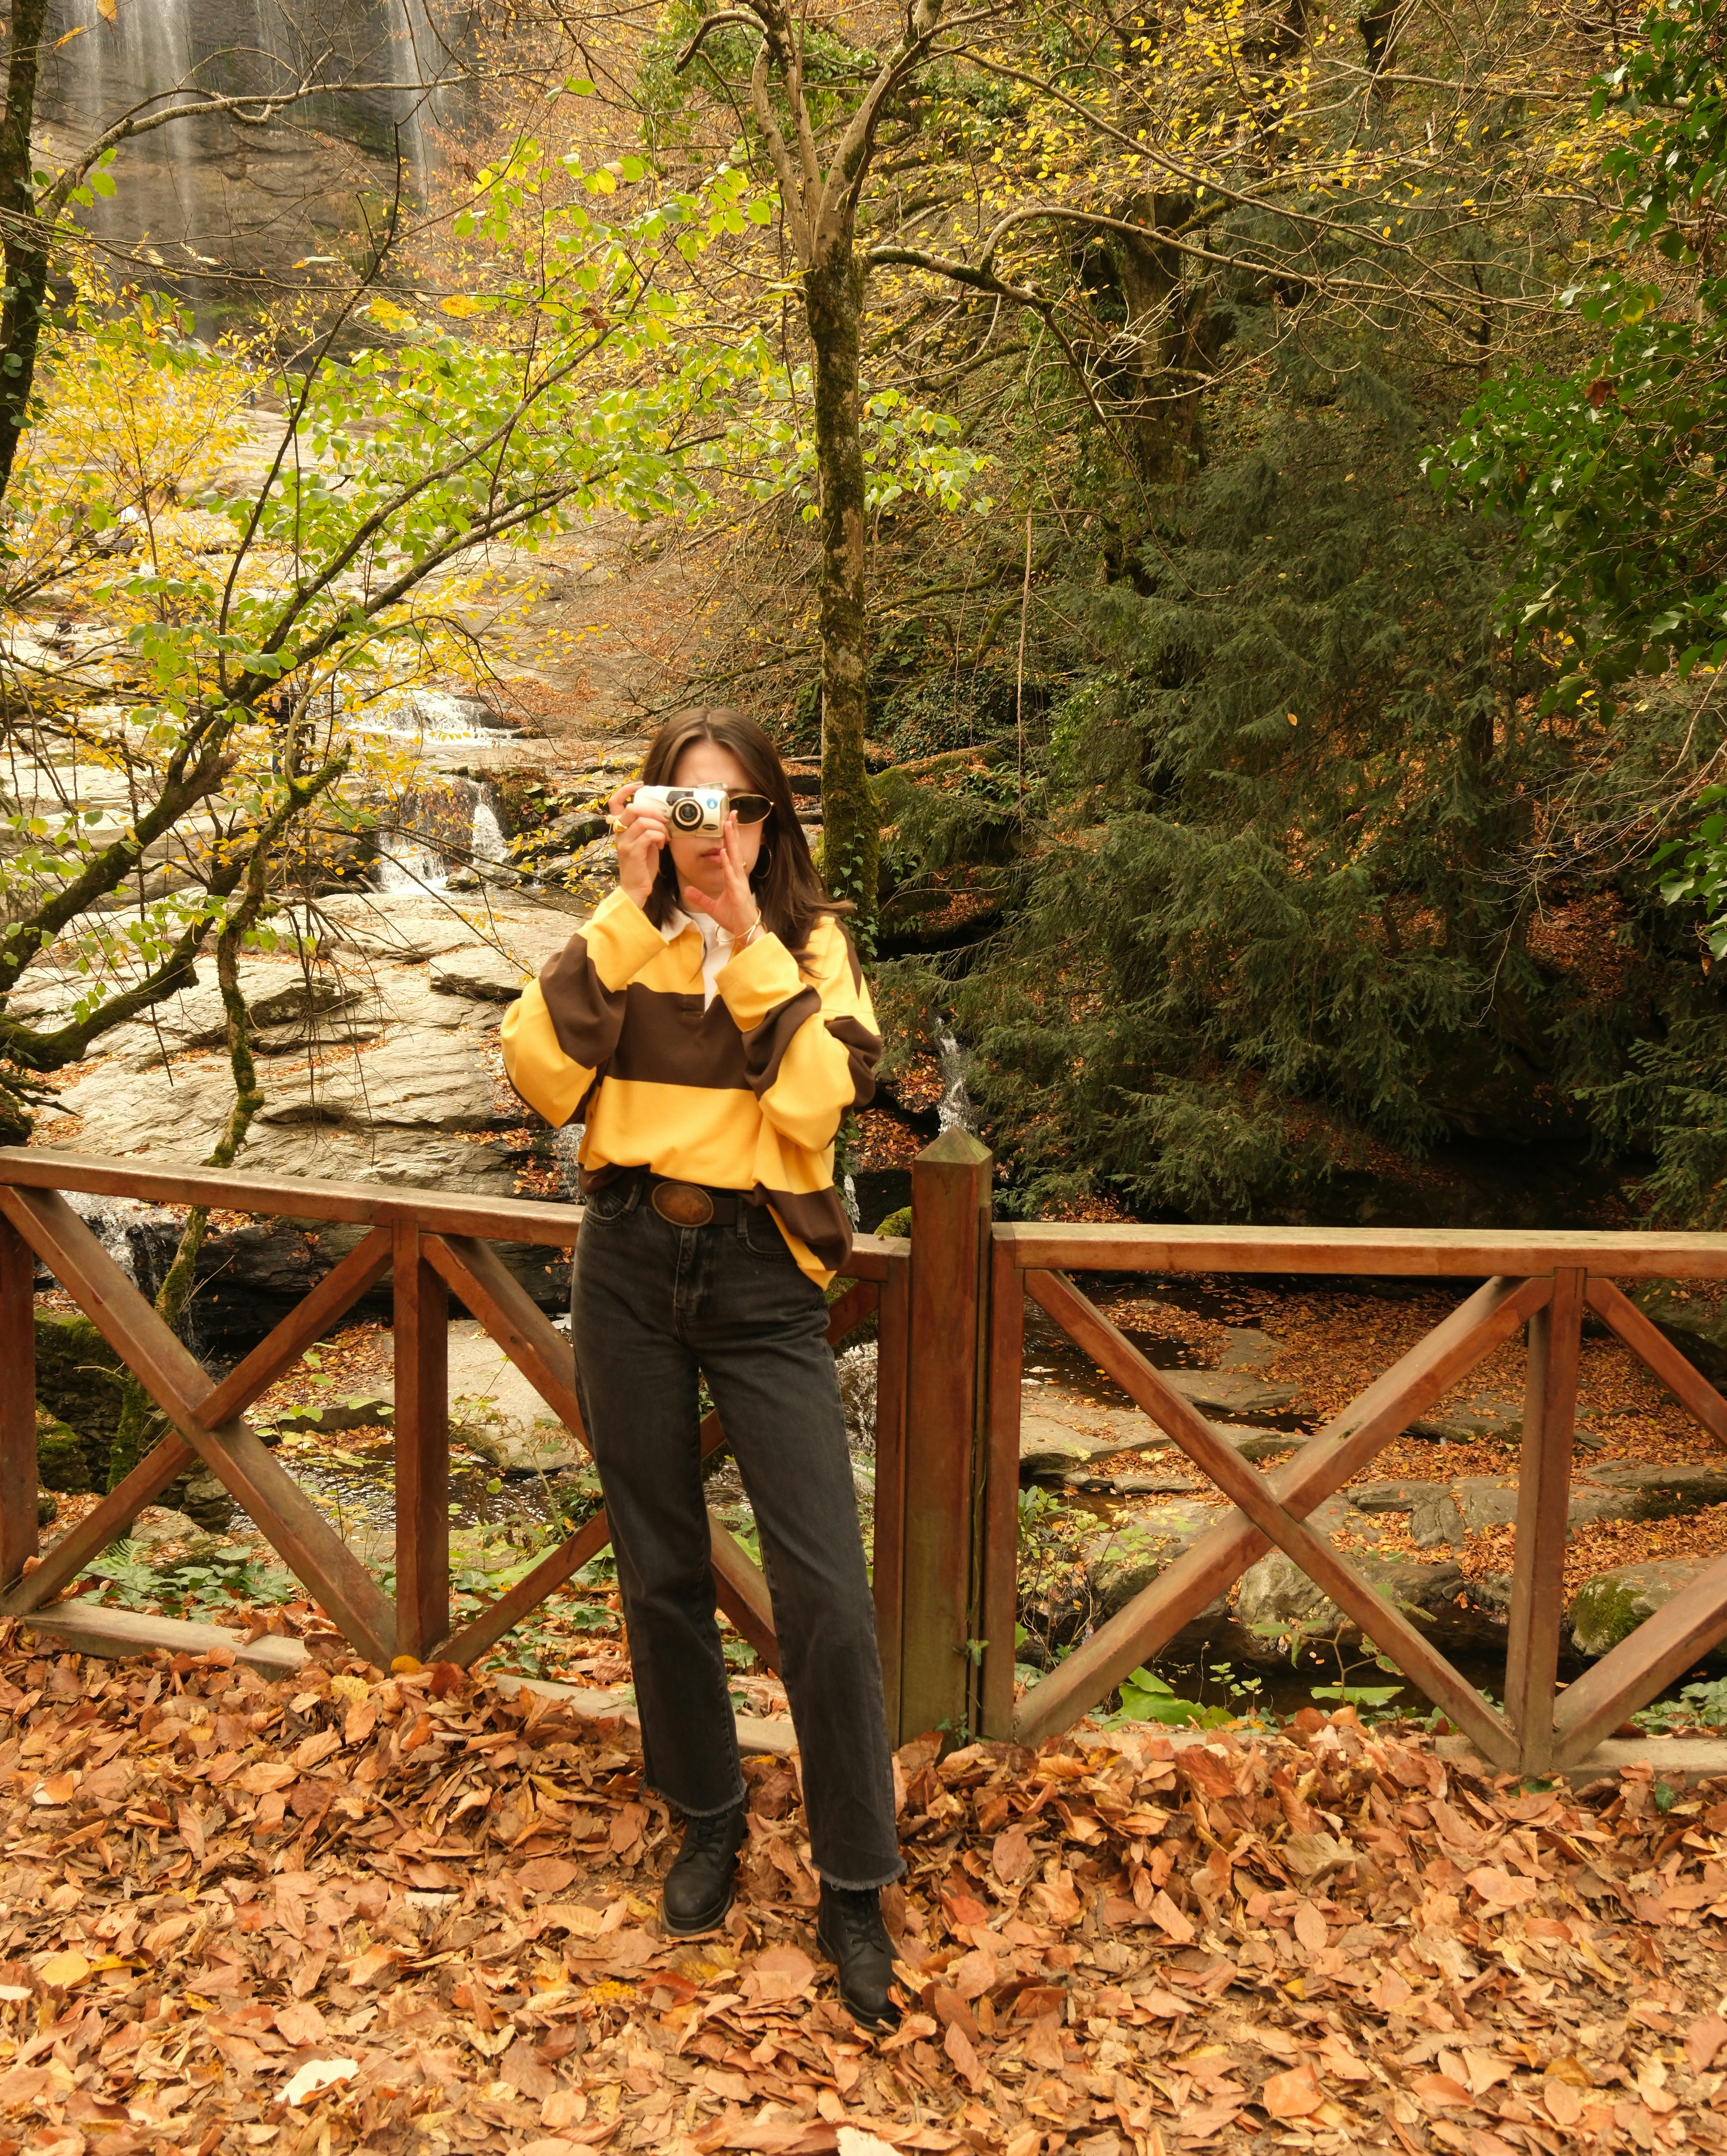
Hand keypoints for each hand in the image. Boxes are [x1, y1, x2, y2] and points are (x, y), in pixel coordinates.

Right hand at [610, 780, 665, 909]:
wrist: (636, 888)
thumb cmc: (642, 864)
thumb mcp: (645, 841)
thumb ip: (647, 827)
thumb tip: (661, 814)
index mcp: (620, 828)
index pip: (614, 803)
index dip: (626, 790)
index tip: (640, 786)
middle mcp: (619, 833)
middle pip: (631, 809)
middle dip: (652, 811)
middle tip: (663, 820)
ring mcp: (624, 843)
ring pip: (643, 822)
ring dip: (660, 827)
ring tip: (665, 836)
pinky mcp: (632, 852)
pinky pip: (648, 835)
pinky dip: (659, 836)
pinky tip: (662, 844)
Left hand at [682, 812, 761, 940]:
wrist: (745, 933)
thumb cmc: (734, 919)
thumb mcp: (712, 907)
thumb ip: (700, 897)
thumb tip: (687, 889)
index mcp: (733, 877)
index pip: (730, 853)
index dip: (729, 838)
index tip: (727, 821)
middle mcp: (738, 877)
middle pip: (735, 849)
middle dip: (733, 831)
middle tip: (732, 812)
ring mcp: (739, 884)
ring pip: (735, 858)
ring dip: (731, 841)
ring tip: (728, 825)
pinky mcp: (738, 893)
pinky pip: (732, 876)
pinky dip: (728, 864)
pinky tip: (725, 852)